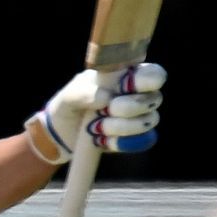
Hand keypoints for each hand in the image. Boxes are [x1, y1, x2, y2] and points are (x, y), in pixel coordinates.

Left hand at [25, 63, 165, 164]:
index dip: (149, 80)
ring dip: (120, 126)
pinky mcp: (135, 139)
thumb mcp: (69, 94)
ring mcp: (139, 118)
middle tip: (109, 108)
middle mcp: (139, 95)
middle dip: (131, 106)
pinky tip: (103, 140)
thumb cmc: (69, 104)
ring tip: (97, 126)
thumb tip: (107, 98)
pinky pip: (140, 141)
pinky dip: (119, 142)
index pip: (153, 74)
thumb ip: (84, 92)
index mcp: (126, 76)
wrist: (62, 134)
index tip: (130, 87)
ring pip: (147, 121)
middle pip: (154, 99)